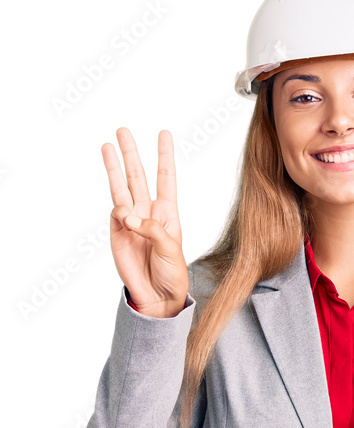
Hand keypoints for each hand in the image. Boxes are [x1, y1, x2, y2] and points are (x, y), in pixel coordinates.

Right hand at [102, 127, 188, 317]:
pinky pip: (116, 213)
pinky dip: (120, 211)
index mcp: (168, 213)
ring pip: (121, 188)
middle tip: (122, 131)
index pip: (166, 178)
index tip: (164, 134)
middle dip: (131, 154)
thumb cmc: (172, 273)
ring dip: (114, 167)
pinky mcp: (118, 233)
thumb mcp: (171, 248)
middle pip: (138, 176)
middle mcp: (148, 212)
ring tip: (107, 146)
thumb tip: (129, 216)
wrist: (158, 297)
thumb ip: (153, 229)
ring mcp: (131, 221)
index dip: (164, 156)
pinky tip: (125, 216)